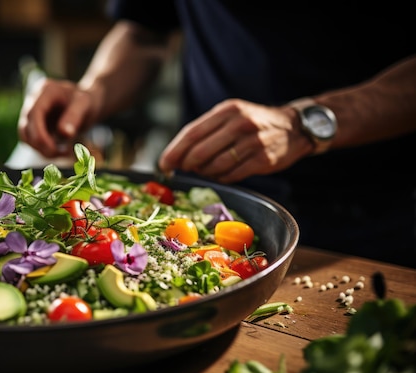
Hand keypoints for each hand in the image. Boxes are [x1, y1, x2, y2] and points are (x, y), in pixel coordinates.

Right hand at [18, 78, 95, 157]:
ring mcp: (32, 113)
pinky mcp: (34, 125)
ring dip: (41, 149)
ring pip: (26, 136)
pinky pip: (33, 141)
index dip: (39, 134)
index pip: (34, 114)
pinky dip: (44, 149)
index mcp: (45, 91)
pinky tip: (60, 151)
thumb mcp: (85, 105)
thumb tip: (64, 133)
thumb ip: (74, 116)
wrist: (88, 103)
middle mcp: (34, 100)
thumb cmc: (87, 101)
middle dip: (40, 145)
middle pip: (26, 127)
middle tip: (62, 154)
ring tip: (63, 153)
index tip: (53, 149)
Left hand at [158, 99, 313, 182]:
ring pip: (214, 165)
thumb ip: (207, 131)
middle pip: (200, 151)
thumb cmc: (254, 123)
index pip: (192, 133)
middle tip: (183, 169)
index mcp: (227, 110)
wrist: (294, 127)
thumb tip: (178, 155)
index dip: (175, 151)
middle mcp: (240, 123)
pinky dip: (221, 178)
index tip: (164, 164)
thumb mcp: (232, 115)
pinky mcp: (262, 160)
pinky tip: (220, 175)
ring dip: (204, 172)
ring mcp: (252, 142)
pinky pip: (232, 175)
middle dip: (186, 164)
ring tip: (204, 170)